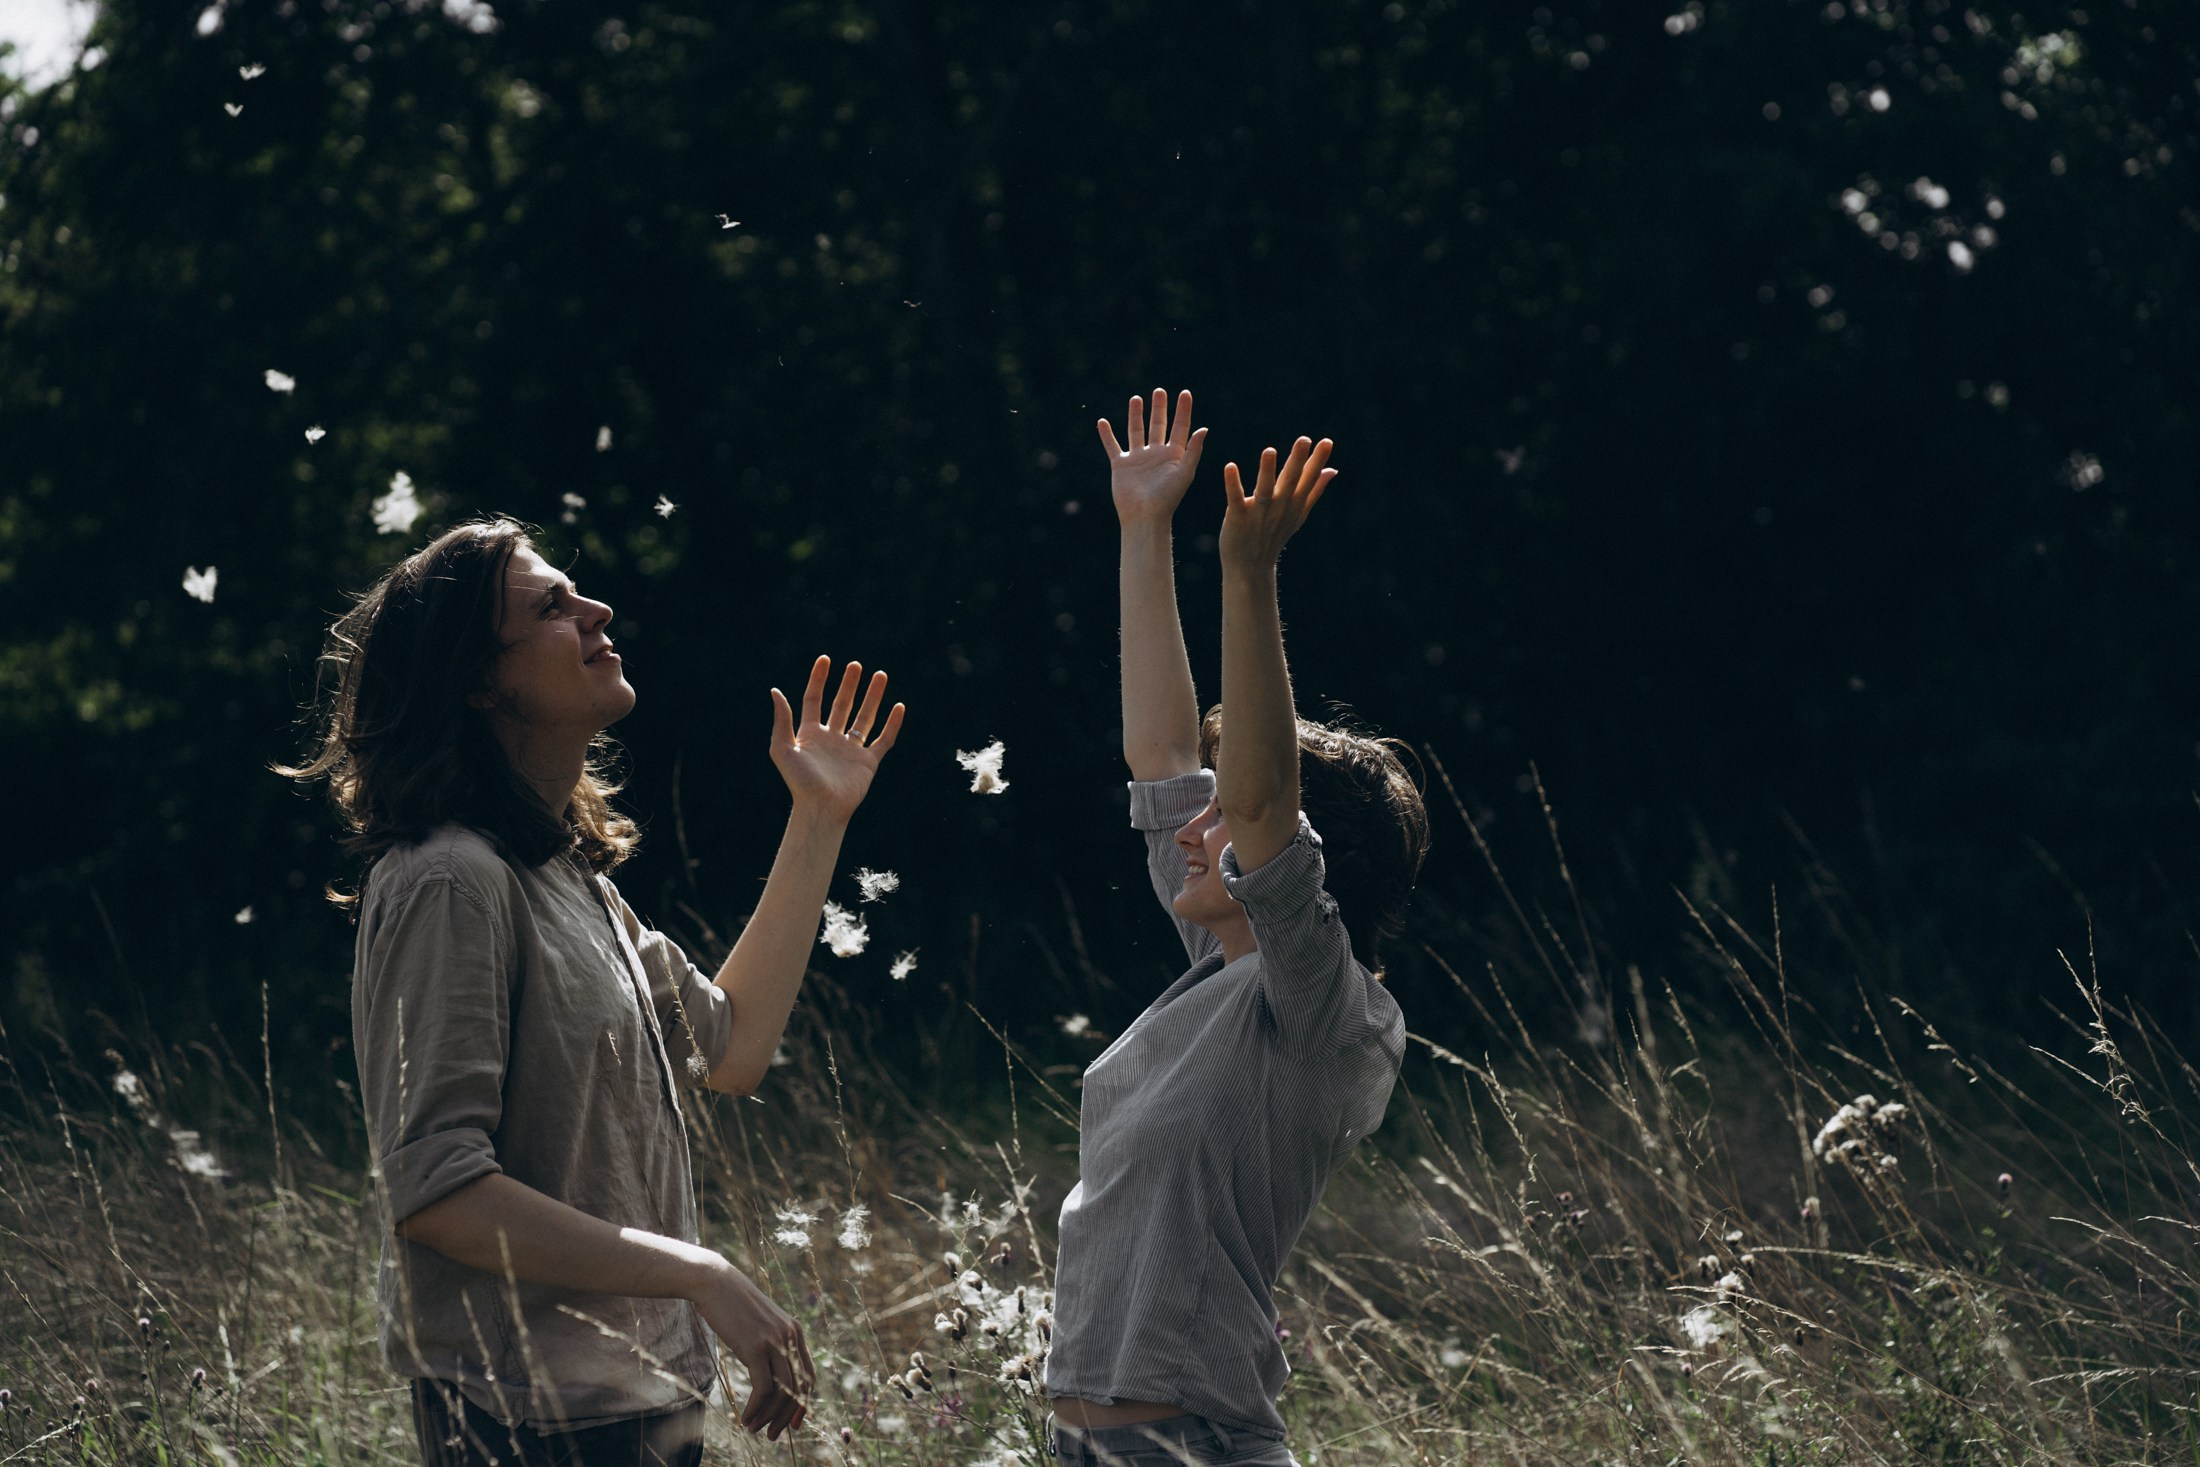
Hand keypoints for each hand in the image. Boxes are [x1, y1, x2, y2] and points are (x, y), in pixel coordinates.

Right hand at [692, 1258, 814, 1438]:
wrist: (715, 1283)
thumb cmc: (733, 1307)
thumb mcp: (760, 1326)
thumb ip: (772, 1346)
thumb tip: (773, 1376)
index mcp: (795, 1332)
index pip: (810, 1376)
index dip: (803, 1404)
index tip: (794, 1424)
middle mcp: (790, 1337)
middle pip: (799, 1388)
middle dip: (788, 1417)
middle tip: (773, 1435)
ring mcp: (774, 1341)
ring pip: (782, 1392)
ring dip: (769, 1417)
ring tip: (754, 1429)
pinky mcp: (755, 1346)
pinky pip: (763, 1388)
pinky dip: (756, 1409)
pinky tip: (745, 1418)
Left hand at [769, 656, 904, 823]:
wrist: (821, 809)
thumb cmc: (799, 782)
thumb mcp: (783, 748)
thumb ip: (782, 720)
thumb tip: (775, 691)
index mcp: (810, 734)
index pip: (814, 700)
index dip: (819, 679)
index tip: (825, 659)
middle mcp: (832, 739)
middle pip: (842, 705)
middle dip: (849, 685)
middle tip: (856, 665)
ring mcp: (851, 750)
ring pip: (865, 717)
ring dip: (872, 697)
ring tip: (881, 676)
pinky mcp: (868, 762)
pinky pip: (883, 740)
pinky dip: (892, 724)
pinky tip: (899, 706)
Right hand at [1099, 388, 1207, 525]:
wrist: (1145, 516)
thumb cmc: (1168, 498)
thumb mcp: (1185, 473)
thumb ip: (1193, 450)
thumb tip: (1203, 429)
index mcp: (1174, 455)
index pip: (1180, 427)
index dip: (1183, 410)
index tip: (1185, 393)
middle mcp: (1156, 454)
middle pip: (1158, 426)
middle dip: (1159, 409)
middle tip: (1159, 392)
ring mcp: (1138, 458)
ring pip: (1136, 431)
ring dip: (1136, 415)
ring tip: (1136, 398)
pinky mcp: (1121, 465)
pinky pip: (1113, 446)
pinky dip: (1107, 435)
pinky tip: (1102, 422)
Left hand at [1219, 436, 1334, 570]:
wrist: (1250, 568)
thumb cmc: (1274, 536)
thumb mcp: (1298, 514)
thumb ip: (1315, 491)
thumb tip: (1333, 470)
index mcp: (1293, 505)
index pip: (1308, 480)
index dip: (1317, 462)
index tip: (1326, 442)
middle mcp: (1279, 508)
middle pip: (1289, 482)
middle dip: (1297, 461)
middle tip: (1304, 439)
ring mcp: (1259, 514)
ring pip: (1264, 490)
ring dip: (1267, 471)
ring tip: (1269, 450)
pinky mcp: (1238, 518)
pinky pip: (1236, 499)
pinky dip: (1233, 484)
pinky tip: (1230, 467)